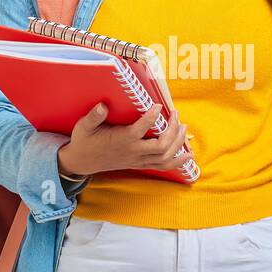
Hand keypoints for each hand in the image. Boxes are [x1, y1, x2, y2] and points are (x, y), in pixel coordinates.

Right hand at [57, 102, 193, 178]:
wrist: (82, 162)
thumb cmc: (84, 141)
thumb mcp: (84, 127)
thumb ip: (94, 117)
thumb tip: (102, 105)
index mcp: (121, 140)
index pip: (141, 129)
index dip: (152, 117)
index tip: (159, 105)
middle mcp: (133, 152)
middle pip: (161, 145)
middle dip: (173, 130)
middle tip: (176, 115)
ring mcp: (138, 160)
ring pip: (165, 156)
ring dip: (178, 143)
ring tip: (184, 128)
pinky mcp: (140, 164)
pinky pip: (163, 165)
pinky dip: (178, 161)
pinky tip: (189, 154)